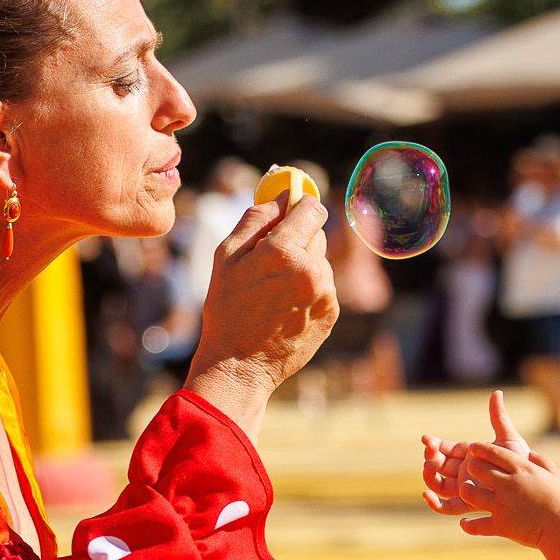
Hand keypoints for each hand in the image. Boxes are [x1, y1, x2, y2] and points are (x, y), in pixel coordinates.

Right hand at [186, 195, 337, 428]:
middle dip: (297, 239)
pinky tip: (285, 308)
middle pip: (317, 233)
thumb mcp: (227, 257)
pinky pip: (324, 286)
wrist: (240, 365)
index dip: (300, 206)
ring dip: (303, 266)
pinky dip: (309, 290)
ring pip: (321, 261)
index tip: (289, 212)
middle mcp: (313, 270)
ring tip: (275, 292)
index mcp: (285, 251)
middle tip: (270, 261)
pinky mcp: (332, 313)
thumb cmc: (226, 309)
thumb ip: (256, 218)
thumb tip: (282, 194)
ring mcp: (326, 293)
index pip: (312, 208)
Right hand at [420, 389, 553, 517]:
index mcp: (471, 456)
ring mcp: (466, 489)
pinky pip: (447, 508)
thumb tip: (497, 393)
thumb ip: (499, 417)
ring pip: (440, 485)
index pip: (448, 449)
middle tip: (428, 451)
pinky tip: (427, 494)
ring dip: (430, 476)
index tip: (426, 438)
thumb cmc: (522, 461)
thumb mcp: (509, 439)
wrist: (531, 485)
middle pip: (441, 466)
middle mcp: (465, 473)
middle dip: (431, 458)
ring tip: (429, 467)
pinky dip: (434, 503)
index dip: (436, 444)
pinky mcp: (468, 504)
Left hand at [430, 428, 559, 546]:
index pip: (494, 453)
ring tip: (465, 492)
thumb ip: (543, 462)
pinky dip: (468, 525)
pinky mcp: (500, 525)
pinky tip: (465, 523)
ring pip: (469, 493)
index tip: (473, 449)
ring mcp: (502, 504)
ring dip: (465, 491)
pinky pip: (475, 525)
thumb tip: (532, 454)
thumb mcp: (555, 476)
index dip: (480, 449)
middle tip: (469, 470)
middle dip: (471, 468)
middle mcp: (508, 483)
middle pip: (477, 468)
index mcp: (522, 469)